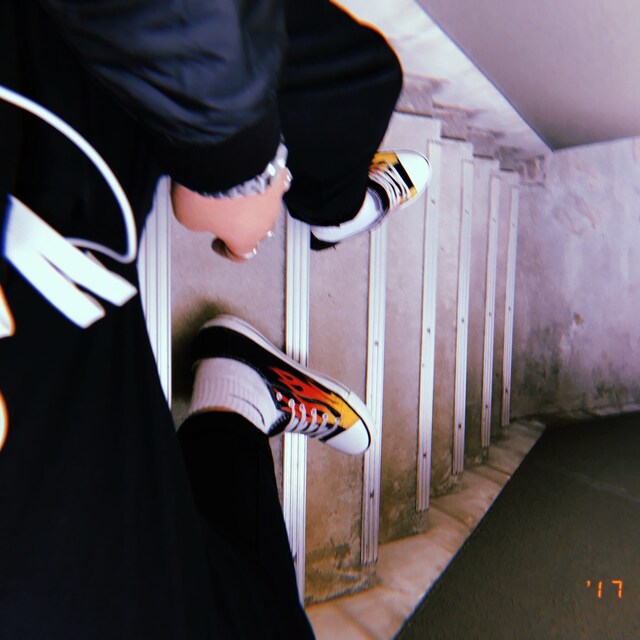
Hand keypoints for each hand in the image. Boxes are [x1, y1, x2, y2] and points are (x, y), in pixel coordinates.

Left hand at [170, 168, 290, 261]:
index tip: (218, 244)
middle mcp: (265, 220)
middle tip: (224, 215)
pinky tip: (250, 171)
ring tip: (235, 190)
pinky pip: (272, 179)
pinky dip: (262, 178)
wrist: (224, 155)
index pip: (241, 254)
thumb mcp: (188, 216)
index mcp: (245, 238)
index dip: (227, 250)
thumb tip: (201, 217)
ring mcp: (274, 196)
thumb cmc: (208, 189)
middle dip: (241, 225)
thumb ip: (199, 222)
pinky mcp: (278, 170)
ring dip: (252, 201)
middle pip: (257, 230)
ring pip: (266, 205)